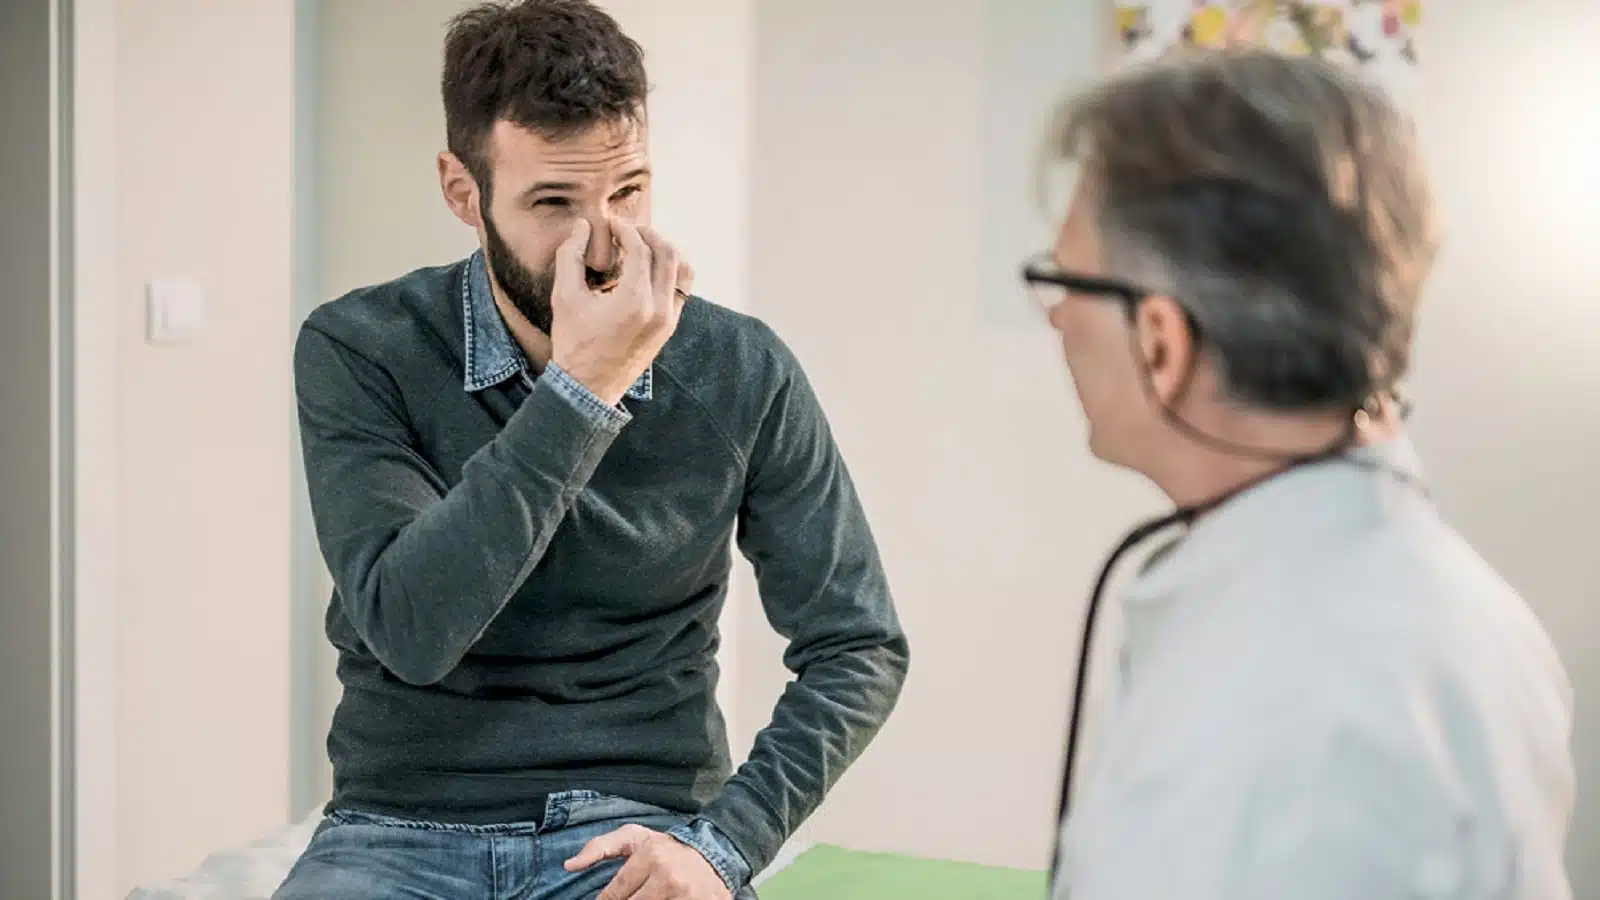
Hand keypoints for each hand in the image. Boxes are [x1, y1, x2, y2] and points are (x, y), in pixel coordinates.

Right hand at [549, 219, 693, 405]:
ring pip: (682, 270)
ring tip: (641, 246)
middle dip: (648, 235)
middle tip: (628, 231)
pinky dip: (669, 271)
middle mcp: (659, 309)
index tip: (612, 224)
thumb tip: (583, 226)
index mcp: (634, 301)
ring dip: (664, 251)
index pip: (640, 249)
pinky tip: (647, 269)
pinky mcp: (670, 327)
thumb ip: (571, 256)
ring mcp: (669, 320)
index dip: (626, 230)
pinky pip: (681, 289)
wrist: (588, 387)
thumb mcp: (564, 297)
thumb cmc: (573, 343)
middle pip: (667, 254)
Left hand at [565, 824, 732, 899]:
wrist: (714, 854)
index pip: (615, 893)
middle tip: (629, 897)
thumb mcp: (634, 838)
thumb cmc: (666, 847)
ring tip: (646, 897)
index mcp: (650, 855)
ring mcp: (685, 895)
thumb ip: (599, 847)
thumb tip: (568, 865)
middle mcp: (668, 875)